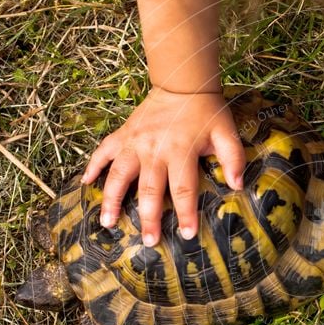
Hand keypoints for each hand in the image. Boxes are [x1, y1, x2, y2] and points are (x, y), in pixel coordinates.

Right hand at [81, 88, 244, 244]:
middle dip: (149, 217)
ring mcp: (134, 142)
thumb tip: (238, 185)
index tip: (187, 235)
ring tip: (107, 222)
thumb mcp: (226, 133)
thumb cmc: (207, 112)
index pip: (183, 188)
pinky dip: (92, 166)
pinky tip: (85, 184)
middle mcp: (153, 150)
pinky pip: (103, 151)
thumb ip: (233, 158)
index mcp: (180, 151)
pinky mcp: (123, 134)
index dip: (186, 213)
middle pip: (149, 189)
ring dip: (111, 199)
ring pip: (118, 174)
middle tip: (148, 241)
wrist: (182, 83)